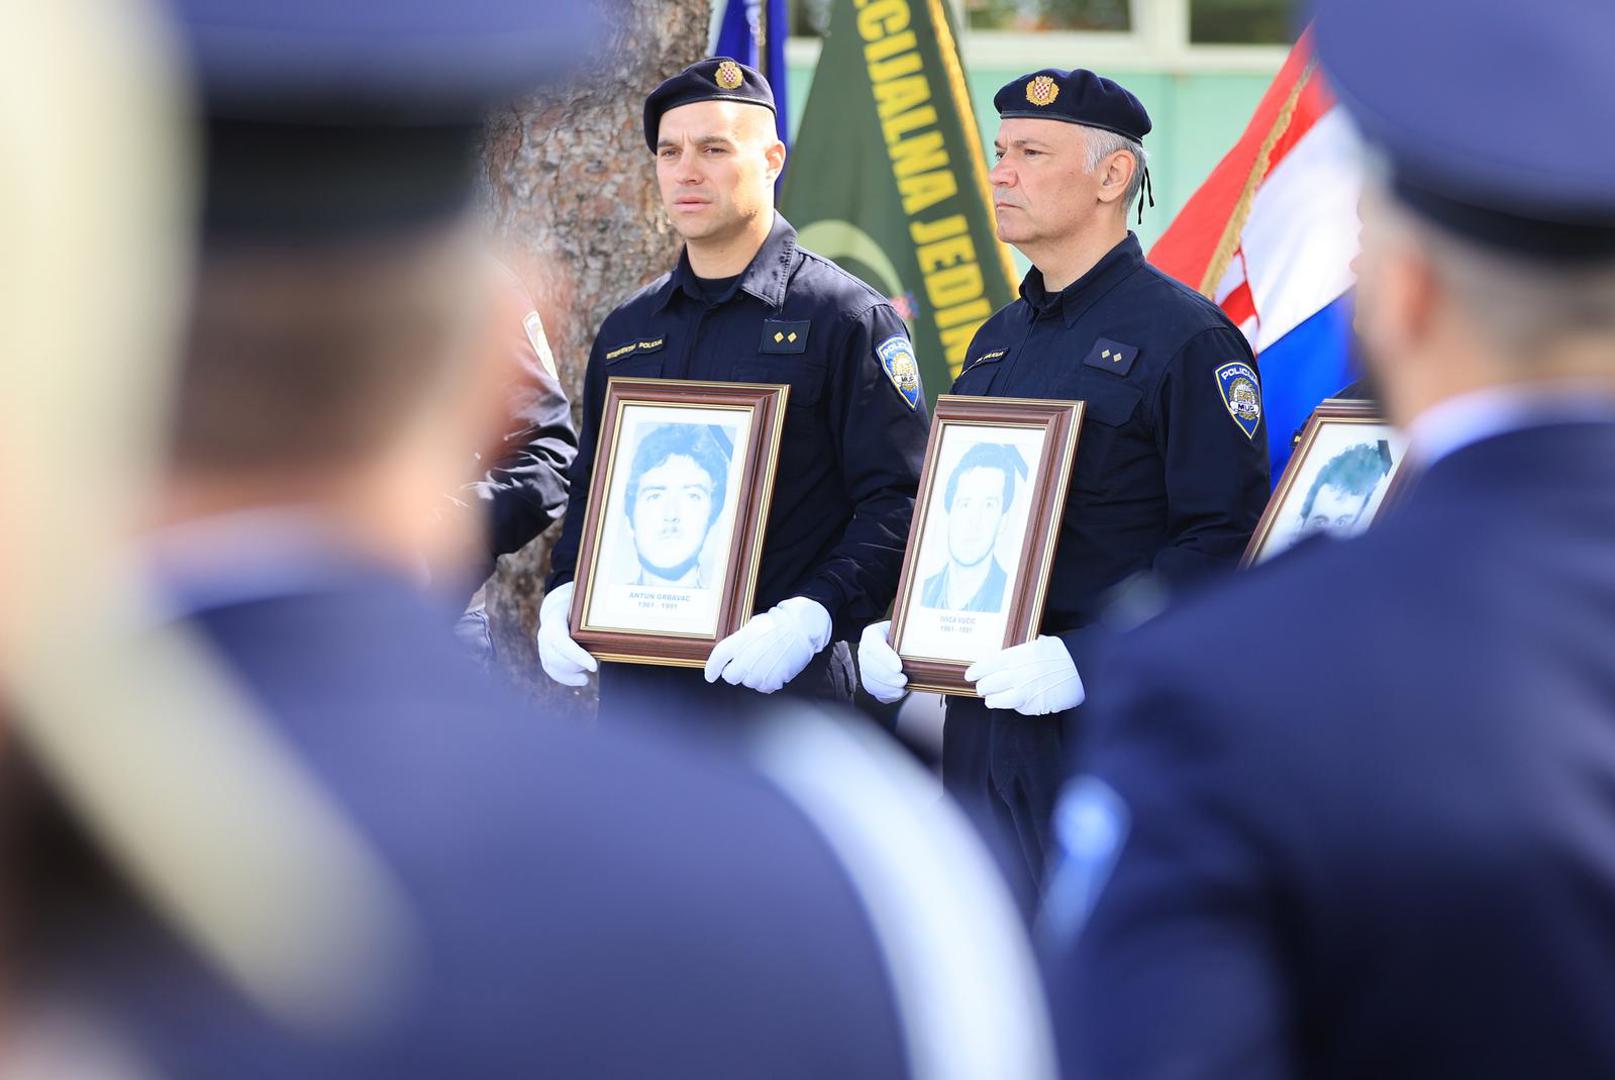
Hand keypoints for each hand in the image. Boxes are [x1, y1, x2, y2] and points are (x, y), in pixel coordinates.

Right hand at [536, 583, 596, 686]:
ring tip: (585, 678)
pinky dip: (567, 678)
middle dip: (575, 666)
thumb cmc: (576, 608)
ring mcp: (542, 646)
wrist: (557, 608)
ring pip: (553, 667)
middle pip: (556, 658)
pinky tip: (582, 680)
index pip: (563, 643)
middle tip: (593, 666)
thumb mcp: (584, 607)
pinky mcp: (545, 656)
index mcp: (554, 622)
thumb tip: (621, 619)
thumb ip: (595, 616)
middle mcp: (544, 635)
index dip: (577, 656)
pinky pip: (552, 671)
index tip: (594, 667)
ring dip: (571, 675)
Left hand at [703, 597, 831, 693]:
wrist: (801, 629)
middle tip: (746, 664)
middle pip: (730, 676)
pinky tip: (774, 668)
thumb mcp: (752, 627)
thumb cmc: (779, 625)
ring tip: (765, 662)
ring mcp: (759, 672)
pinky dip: (766, 681)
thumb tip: (732, 655)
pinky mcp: (772, 681)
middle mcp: (746, 659)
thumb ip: (739, 643)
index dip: (712, 669)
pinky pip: (763, 687)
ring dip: (753, 676)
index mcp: (739, 642)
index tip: (711, 676)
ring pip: (747, 683)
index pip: (718, 659)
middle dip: (735, 672)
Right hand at [857, 620, 907, 703]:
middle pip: (869, 666)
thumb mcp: (908, 628)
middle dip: (887, 676)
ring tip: (901, 689)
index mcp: (872, 634)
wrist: (899, 643)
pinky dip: (886, 695)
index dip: (885, 658)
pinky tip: (898, 693)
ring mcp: (866, 668)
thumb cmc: (904, 635)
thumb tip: (933, 639)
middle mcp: (865, 651)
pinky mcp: (871, 681)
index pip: (873, 644)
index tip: (898, 667)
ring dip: (886, 688)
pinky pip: (875, 691)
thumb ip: (915, 633)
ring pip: (870, 681)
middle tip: (903, 680)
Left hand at [965, 636, 1084, 715]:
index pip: (985, 666)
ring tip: (991, 698)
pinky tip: (1014, 701)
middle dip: (983, 687)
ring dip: (992, 699)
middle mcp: (1015, 675)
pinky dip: (1011, 705)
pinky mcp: (1031, 706)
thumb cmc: (1061, 655)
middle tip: (983, 687)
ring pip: (995, 700)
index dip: (975, 672)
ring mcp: (1022, 692)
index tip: (969, 675)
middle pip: (986, 685)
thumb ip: (1020, 652)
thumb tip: (1006, 657)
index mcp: (1014, 657)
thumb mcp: (1038, 645)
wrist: (1082, 670)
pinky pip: (1014, 708)